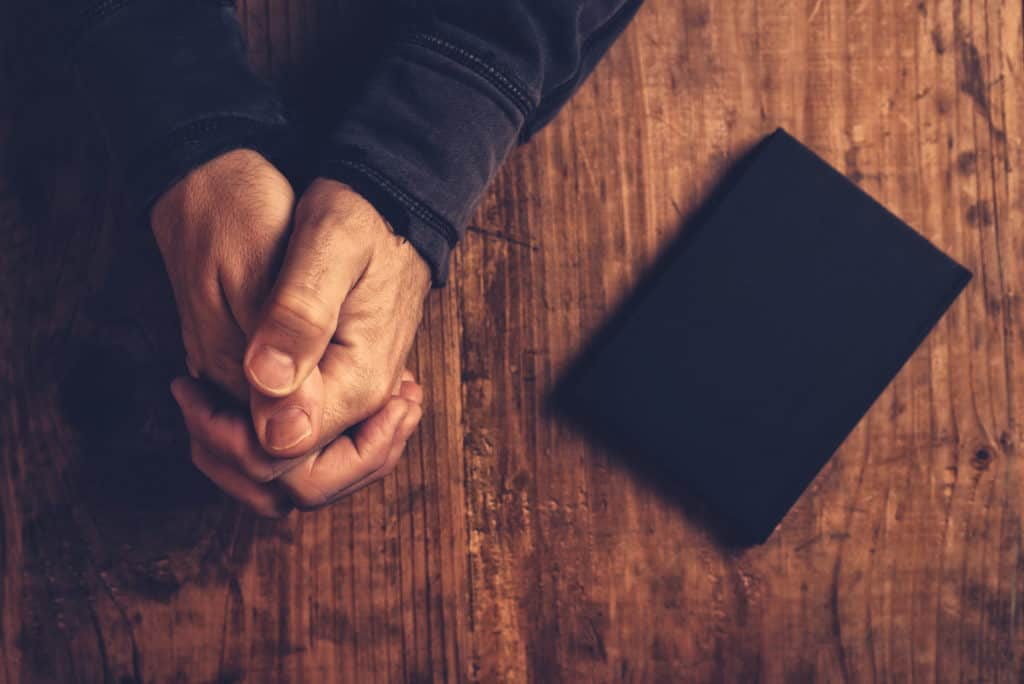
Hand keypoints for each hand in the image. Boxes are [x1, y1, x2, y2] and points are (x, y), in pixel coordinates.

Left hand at [154, 152, 428, 514]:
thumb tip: (268, 394)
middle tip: (193, 396)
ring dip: (244, 456)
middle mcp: (364, 405)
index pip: (286, 460)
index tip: (189, 387)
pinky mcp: (347, 393)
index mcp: (358, 382)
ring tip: (205, 402)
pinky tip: (236, 398)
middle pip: (298, 487)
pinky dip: (265, 441)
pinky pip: (310, 450)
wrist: (395, 208)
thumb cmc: (360, 217)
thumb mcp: (329, 246)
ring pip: (303, 477)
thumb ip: (300, 319)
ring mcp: (359, 404)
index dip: (226, 438)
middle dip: (232, 457)